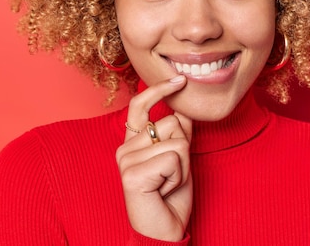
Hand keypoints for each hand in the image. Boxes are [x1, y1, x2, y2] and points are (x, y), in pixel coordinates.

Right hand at [115, 75, 192, 241]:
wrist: (164, 232)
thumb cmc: (170, 197)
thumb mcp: (179, 159)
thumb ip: (179, 133)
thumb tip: (184, 108)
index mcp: (132, 143)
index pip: (140, 105)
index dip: (159, 89)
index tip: (180, 80)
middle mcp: (124, 148)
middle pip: (171, 123)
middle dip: (184, 148)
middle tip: (172, 175)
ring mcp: (126, 160)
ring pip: (176, 140)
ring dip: (183, 165)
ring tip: (168, 183)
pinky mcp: (133, 173)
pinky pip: (174, 157)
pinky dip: (179, 175)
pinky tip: (165, 189)